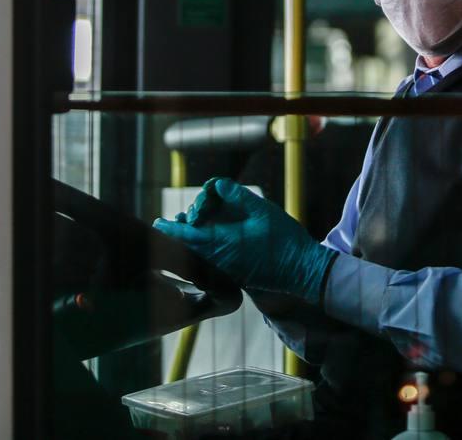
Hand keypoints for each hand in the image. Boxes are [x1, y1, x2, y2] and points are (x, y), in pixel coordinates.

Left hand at [153, 178, 336, 303]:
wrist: (303, 271)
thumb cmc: (285, 240)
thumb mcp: (263, 210)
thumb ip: (238, 196)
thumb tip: (217, 184)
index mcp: (223, 244)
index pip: (187, 237)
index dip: (170, 229)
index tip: (157, 223)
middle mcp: (220, 261)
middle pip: (190, 247)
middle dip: (181, 232)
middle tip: (175, 220)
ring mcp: (228, 271)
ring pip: (201, 256)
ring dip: (193, 241)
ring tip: (188, 226)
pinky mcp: (237, 275)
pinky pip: (213, 262)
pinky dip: (205, 250)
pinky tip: (211, 241)